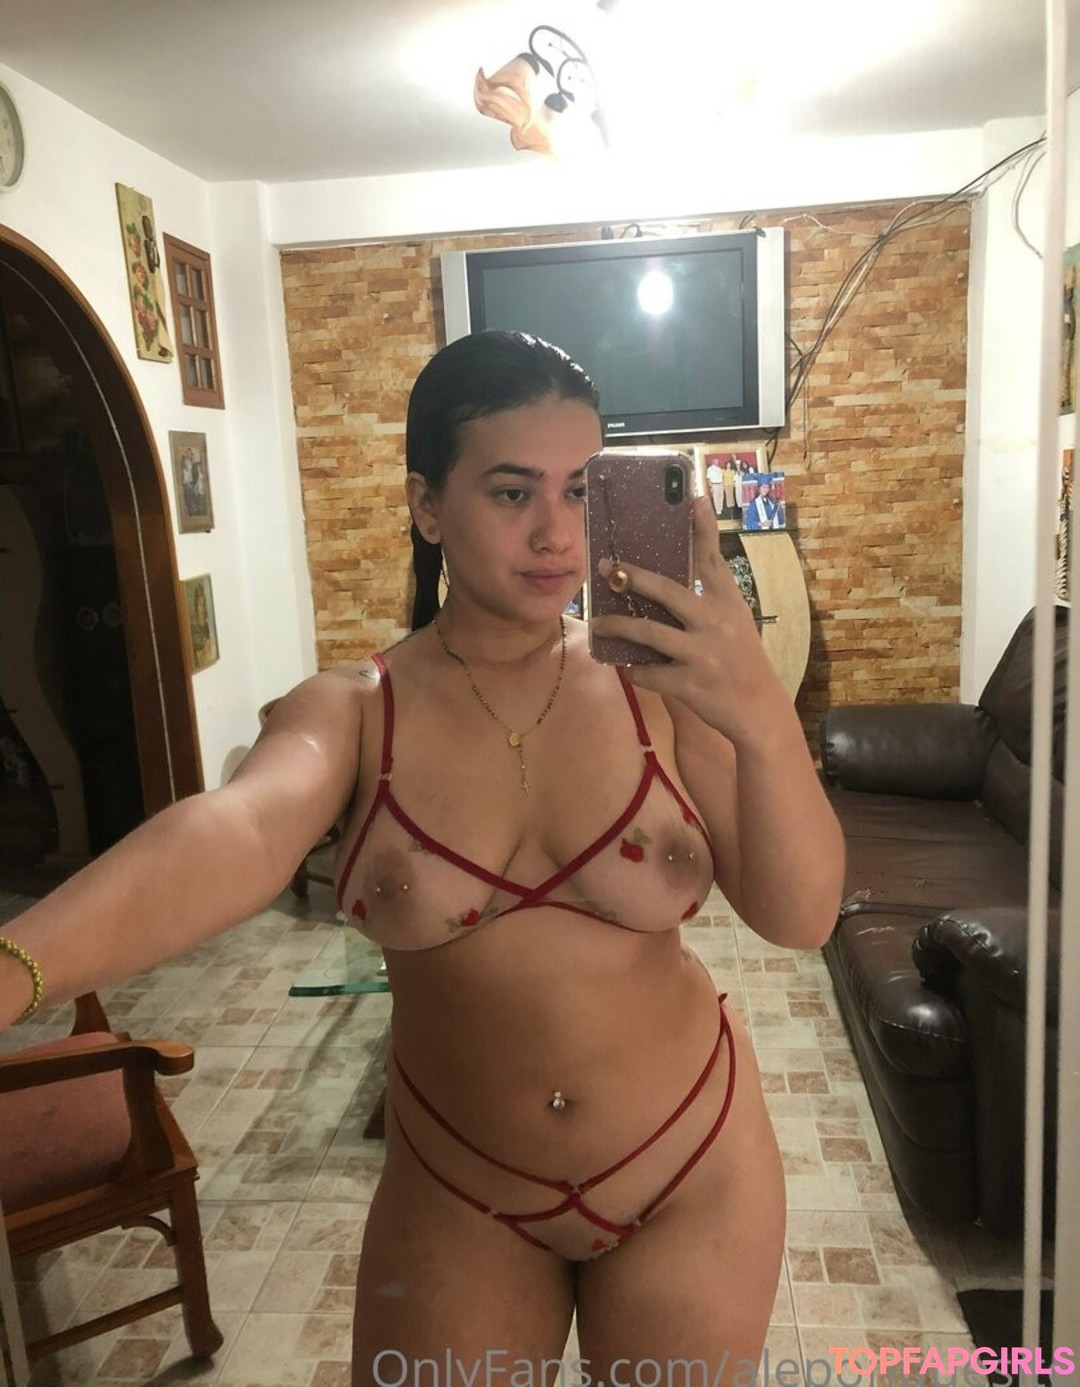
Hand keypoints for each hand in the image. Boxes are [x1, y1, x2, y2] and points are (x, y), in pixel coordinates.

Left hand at [591, 496, 789, 744]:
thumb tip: (670, 576)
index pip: (712, 559)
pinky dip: (635, 670)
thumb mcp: (735, 622)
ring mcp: (703, 654)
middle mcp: (716, 624)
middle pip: (668, 592)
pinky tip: (625, 666)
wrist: (760, 711)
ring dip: (618, 627)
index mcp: (729, 603)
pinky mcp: (691, 684)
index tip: (691, 498)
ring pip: (650, 633)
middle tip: (607, 568)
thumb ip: (710, 597)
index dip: (702, 528)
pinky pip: (650, 673)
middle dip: (634, 578)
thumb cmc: (741, 661)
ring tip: (599, 623)